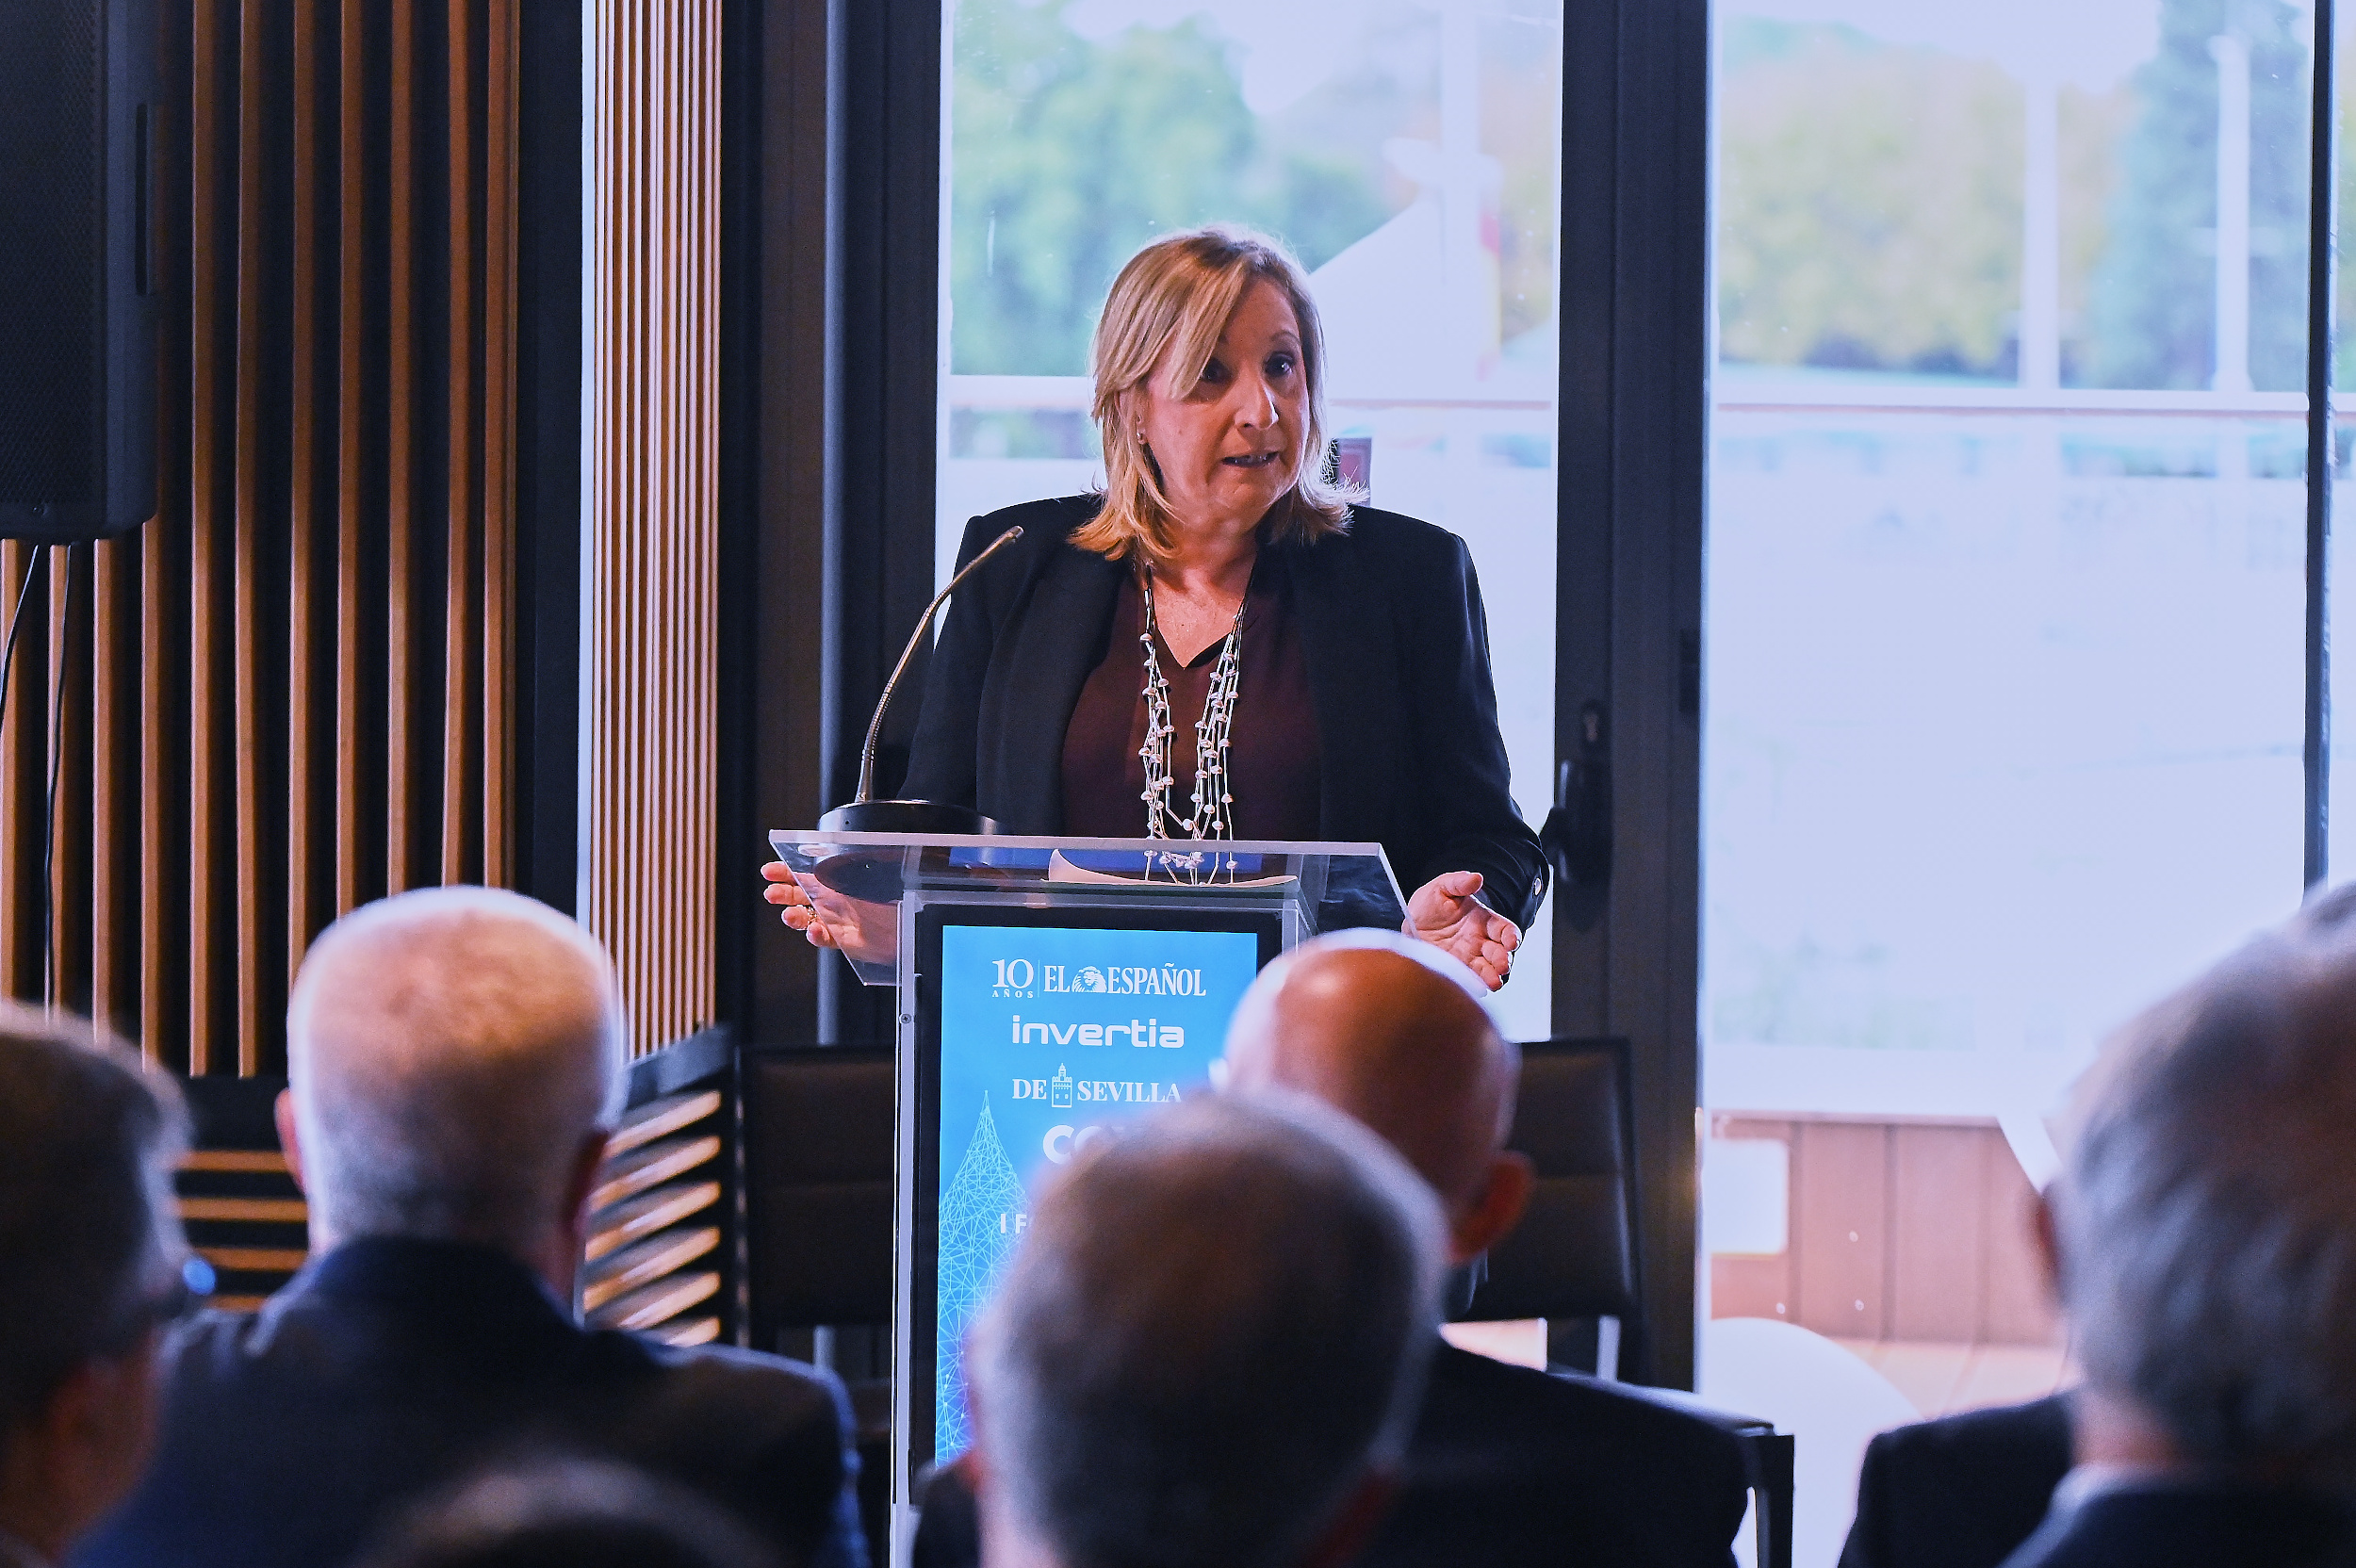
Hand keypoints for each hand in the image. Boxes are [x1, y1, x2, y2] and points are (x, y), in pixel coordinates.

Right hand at [761, 860, 898, 964]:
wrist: (907, 922)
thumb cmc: (892, 894)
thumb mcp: (864, 873)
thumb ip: (841, 866)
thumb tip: (820, 854)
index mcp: (836, 881)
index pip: (804, 874)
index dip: (784, 872)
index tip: (769, 871)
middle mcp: (832, 899)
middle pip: (798, 896)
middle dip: (782, 893)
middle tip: (772, 894)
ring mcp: (835, 919)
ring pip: (805, 918)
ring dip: (794, 917)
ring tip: (790, 915)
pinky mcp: (842, 938)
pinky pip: (823, 937)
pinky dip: (816, 935)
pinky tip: (815, 931)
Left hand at [1405, 871, 1519, 990]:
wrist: (1408, 921)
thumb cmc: (1431, 902)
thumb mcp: (1442, 887)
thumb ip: (1459, 882)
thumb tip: (1476, 878)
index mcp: (1483, 920)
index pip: (1505, 929)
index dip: (1512, 936)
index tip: (1512, 941)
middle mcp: (1480, 941)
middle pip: (1500, 954)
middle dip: (1504, 961)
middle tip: (1502, 966)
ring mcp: (1469, 958)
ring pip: (1488, 971)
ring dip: (1493, 977)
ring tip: (1493, 983)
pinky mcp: (1455, 970)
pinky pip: (1469, 981)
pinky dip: (1474, 986)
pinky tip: (1475, 988)